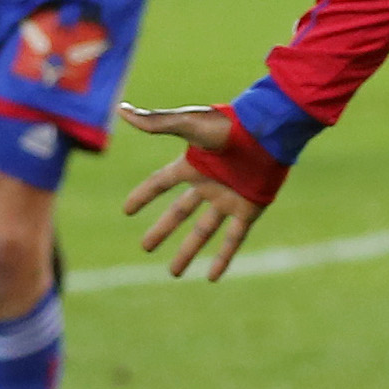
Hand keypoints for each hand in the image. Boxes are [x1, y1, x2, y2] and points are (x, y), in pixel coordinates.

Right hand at [120, 104, 273, 279]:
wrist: (267, 131)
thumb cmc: (227, 124)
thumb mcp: (188, 125)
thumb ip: (156, 122)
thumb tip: (121, 110)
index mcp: (193, 164)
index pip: (161, 183)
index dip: (143, 196)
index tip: (127, 211)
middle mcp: (208, 184)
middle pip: (179, 213)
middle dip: (162, 230)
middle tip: (145, 247)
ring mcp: (228, 198)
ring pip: (203, 232)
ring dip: (188, 252)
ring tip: (174, 273)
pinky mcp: (248, 209)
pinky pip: (233, 239)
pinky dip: (223, 259)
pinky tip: (212, 277)